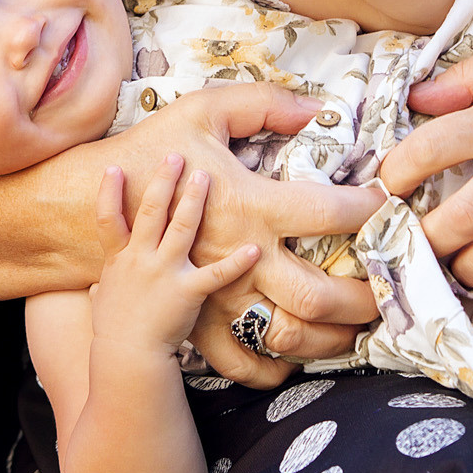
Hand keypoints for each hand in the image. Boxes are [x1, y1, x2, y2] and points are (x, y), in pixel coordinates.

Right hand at [89, 157, 260, 359]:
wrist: (126, 357)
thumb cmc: (114, 332)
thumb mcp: (102, 302)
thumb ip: (102, 287)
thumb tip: (95, 284)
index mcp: (119, 259)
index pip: (108, 219)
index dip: (108, 192)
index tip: (114, 166)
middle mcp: (141, 259)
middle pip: (151, 211)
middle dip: (163, 181)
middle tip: (175, 156)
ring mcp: (164, 273)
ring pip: (181, 228)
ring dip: (194, 200)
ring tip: (205, 176)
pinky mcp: (188, 292)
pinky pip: (216, 273)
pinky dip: (237, 261)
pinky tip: (254, 248)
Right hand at [98, 85, 382, 386]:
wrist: (82, 208)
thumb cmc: (147, 153)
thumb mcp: (203, 112)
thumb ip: (263, 104)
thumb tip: (317, 110)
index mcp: (250, 202)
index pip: (330, 211)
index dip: (370, 208)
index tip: (390, 205)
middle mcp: (241, 255)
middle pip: (318, 294)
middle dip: (364, 298)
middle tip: (390, 289)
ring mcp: (220, 294)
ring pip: (289, 334)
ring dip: (331, 339)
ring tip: (359, 329)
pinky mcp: (199, 319)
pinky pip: (242, 361)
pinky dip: (274, 368)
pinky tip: (298, 358)